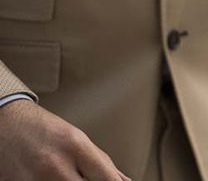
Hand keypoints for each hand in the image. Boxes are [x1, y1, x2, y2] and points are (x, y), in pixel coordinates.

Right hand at [0, 100, 129, 180]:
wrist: (5, 122)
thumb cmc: (45, 129)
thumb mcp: (78, 138)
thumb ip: (102, 161)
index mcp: (76, 146)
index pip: (107, 178)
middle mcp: (57, 165)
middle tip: (85, 177)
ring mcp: (35, 180)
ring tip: (67, 175)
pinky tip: (50, 178)